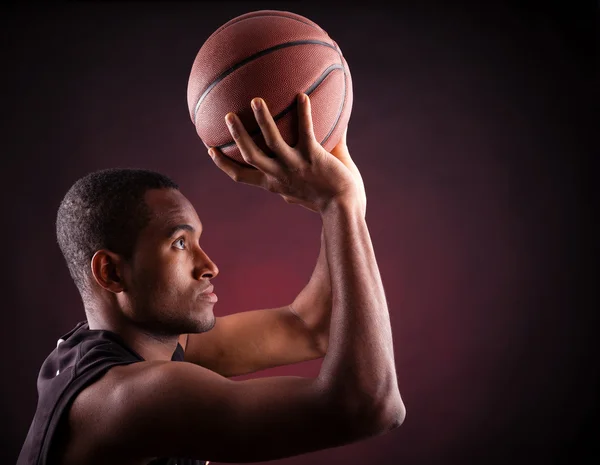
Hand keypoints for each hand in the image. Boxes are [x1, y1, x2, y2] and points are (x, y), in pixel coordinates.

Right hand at [209, 94, 359, 212]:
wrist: (343, 209)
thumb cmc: (326, 201)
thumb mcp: (303, 191)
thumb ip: (298, 171)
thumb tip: (297, 154)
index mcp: (273, 183)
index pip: (240, 176)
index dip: (223, 163)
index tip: (211, 150)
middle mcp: (279, 175)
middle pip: (249, 155)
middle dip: (236, 136)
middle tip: (228, 116)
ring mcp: (295, 166)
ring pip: (271, 141)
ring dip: (262, 120)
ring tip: (256, 100)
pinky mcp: (313, 158)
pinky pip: (305, 131)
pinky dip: (303, 113)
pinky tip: (302, 95)